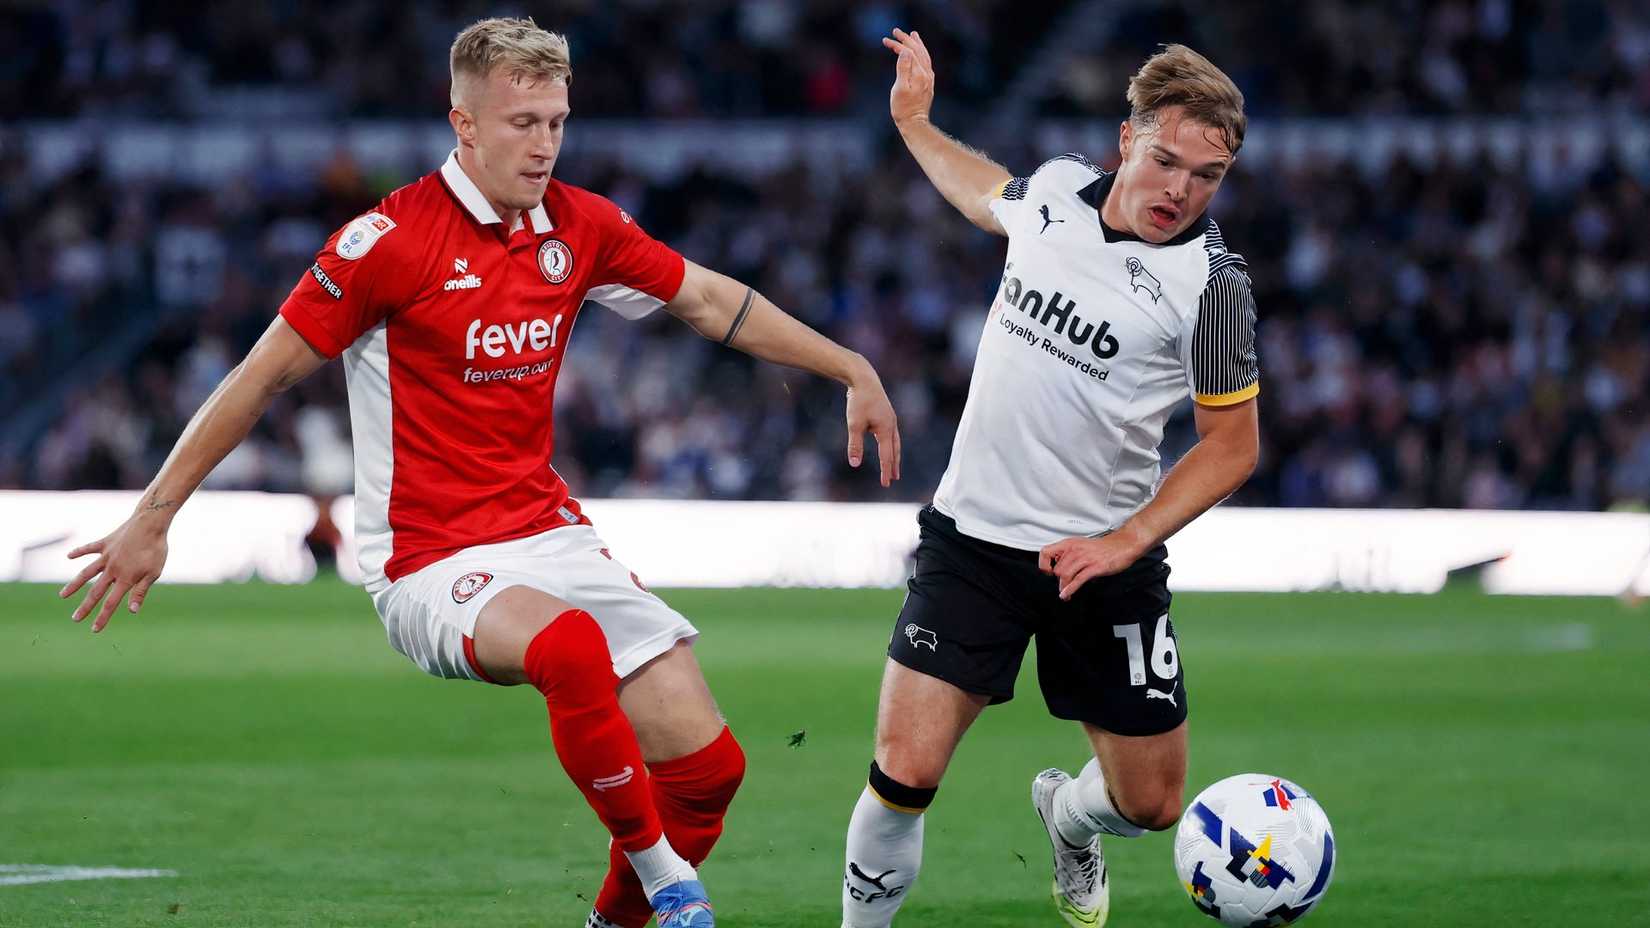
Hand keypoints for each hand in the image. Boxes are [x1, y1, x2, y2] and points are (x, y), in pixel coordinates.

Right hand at [58, 517, 169, 631]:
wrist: (150, 523)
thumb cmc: (156, 549)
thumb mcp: (153, 573)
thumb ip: (141, 591)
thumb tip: (132, 611)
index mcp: (125, 579)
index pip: (111, 603)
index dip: (103, 617)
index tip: (94, 629)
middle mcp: (112, 569)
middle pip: (95, 592)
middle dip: (85, 607)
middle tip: (75, 619)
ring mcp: (106, 556)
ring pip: (86, 573)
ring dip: (74, 585)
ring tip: (63, 595)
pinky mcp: (105, 543)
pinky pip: (89, 548)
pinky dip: (78, 552)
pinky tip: (68, 556)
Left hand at [844, 358, 900, 486]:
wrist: (864, 378)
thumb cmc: (858, 401)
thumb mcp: (854, 425)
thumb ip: (855, 445)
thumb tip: (855, 464)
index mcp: (886, 430)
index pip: (887, 456)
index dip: (886, 471)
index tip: (886, 484)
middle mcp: (892, 425)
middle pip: (895, 450)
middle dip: (894, 465)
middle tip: (894, 479)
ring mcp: (890, 419)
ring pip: (895, 442)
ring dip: (894, 455)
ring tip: (893, 466)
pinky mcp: (887, 414)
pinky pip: (891, 434)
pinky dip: (891, 444)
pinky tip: (885, 445)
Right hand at [882, 27, 934, 129]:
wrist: (914, 124)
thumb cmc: (903, 109)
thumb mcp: (899, 88)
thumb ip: (903, 68)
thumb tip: (905, 52)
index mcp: (919, 74)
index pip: (908, 52)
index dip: (897, 45)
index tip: (885, 40)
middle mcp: (926, 74)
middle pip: (917, 51)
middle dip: (906, 40)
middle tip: (896, 31)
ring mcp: (929, 79)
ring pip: (924, 56)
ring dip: (917, 44)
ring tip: (913, 35)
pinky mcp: (928, 83)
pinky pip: (926, 63)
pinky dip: (921, 54)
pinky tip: (919, 53)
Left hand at [1038, 529, 1148, 600]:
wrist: (1123, 545)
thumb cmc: (1104, 547)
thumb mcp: (1081, 546)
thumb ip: (1070, 555)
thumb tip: (1062, 568)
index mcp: (1070, 544)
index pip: (1046, 552)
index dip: (1043, 564)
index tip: (1048, 573)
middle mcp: (1074, 550)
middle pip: (1056, 569)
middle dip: (1058, 581)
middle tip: (1063, 587)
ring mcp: (1084, 559)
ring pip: (1065, 575)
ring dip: (1063, 587)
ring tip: (1065, 594)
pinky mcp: (1094, 567)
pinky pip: (1077, 580)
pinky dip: (1069, 590)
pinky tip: (1067, 594)